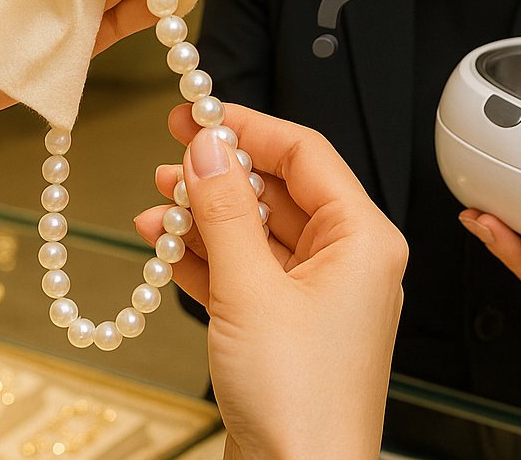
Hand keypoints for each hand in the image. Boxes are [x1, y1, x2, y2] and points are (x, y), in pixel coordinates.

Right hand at [134, 103, 407, 459]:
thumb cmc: (301, 406)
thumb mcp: (250, 291)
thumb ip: (224, 212)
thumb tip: (206, 148)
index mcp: (362, 240)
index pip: (306, 154)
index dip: (250, 128)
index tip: (203, 113)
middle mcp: (346, 261)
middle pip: (277, 191)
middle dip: (221, 173)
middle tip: (172, 149)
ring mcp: (315, 295)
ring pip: (255, 231)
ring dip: (205, 215)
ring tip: (157, 200)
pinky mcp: (286, 326)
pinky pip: (245, 271)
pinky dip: (205, 256)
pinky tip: (164, 242)